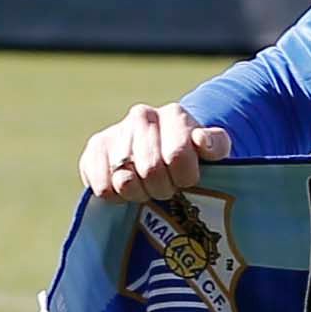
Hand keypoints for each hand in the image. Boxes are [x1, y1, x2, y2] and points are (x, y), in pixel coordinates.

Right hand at [79, 102, 218, 202]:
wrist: (162, 151)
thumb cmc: (192, 155)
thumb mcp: (214, 151)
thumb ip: (216, 144)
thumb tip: (201, 141)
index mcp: (174, 115)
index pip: (176, 156)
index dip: (185, 179)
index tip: (187, 181)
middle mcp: (142, 117)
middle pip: (151, 170)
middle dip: (163, 189)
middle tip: (167, 189)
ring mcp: (116, 132)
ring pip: (125, 181)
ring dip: (140, 194)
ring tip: (147, 189)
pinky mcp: (94, 150)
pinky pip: (102, 186)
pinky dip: (116, 196)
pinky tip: (126, 190)